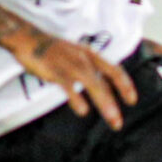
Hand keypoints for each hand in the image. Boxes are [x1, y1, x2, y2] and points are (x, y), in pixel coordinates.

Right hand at [7, 29, 136, 128]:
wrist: (29, 38)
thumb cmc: (55, 50)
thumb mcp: (78, 56)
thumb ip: (91, 71)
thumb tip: (106, 89)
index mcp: (91, 55)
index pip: (114, 70)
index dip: (125, 85)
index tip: (132, 100)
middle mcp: (84, 59)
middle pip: (105, 81)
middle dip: (115, 102)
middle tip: (118, 122)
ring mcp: (70, 64)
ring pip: (92, 83)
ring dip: (104, 102)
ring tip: (111, 118)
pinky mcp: (55, 70)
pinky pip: (68, 85)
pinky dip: (77, 98)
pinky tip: (83, 110)